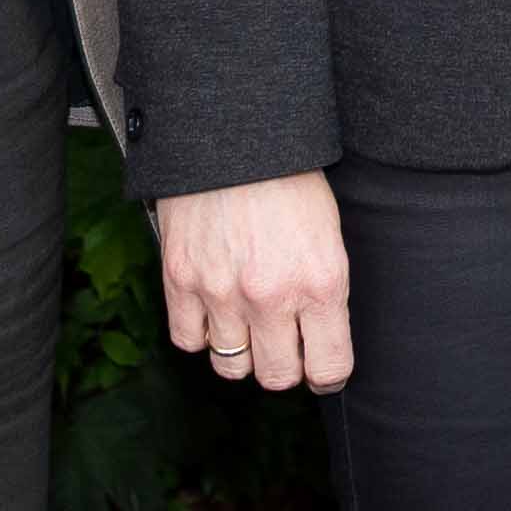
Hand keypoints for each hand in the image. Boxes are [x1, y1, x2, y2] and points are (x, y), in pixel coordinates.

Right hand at [158, 171, 354, 393]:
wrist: (232, 134)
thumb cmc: (288, 176)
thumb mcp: (329, 232)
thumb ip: (324, 288)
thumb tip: (321, 335)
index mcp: (321, 282)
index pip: (329, 367)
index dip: (327, 372)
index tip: (323, 366)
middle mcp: (271, 296)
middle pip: (277, 376)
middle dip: (284, 365)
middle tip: (284, 344)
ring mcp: (222, 292)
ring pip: (232, 366)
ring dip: (242, 351)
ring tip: (247, 323)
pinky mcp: (181, 280)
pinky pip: (189, 341)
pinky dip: (201, 333)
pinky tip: (214, 311)